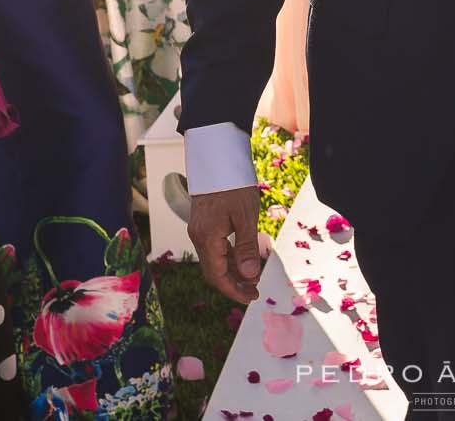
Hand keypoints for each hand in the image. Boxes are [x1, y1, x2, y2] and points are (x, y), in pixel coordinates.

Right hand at [190, 186, 265, 303]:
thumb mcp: (246, 216)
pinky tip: (244, 259)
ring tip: (253, 278)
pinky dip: (229, 257)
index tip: (252, 298)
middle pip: (214, 271)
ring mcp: (200, 230)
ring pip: (215, 260)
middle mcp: (199, 237)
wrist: (217, 157)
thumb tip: (249, 276)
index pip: (217, 276)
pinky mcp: (205, 223)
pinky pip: (216, 247)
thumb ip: (246, 247)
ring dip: (233, 271)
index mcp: (206, 238)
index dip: (234, 291)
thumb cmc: (233, 184)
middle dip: (234, 284)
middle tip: (255, 292)